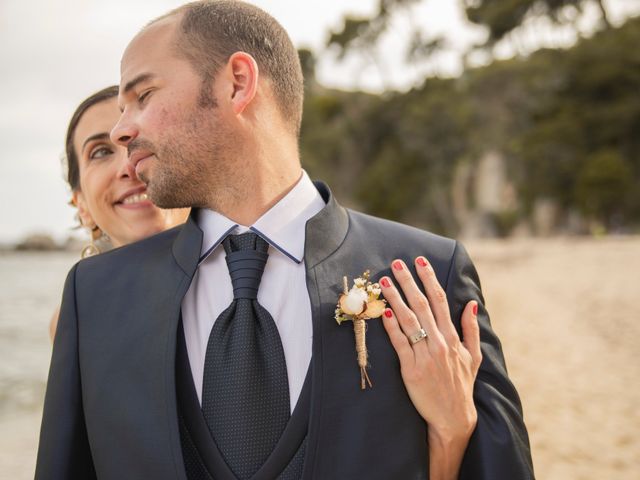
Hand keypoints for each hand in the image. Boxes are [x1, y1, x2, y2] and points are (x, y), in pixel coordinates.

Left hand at [379, 256, 481, 446]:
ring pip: (408, 321)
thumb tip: (472, 303)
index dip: (429, 278)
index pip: (439, 300)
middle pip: (421, 305)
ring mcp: (425, 356)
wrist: (453, 418)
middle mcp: (440, 343)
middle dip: (409, 281)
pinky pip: (400, 344)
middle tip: (397, 263)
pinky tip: (383, 313)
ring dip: (395, 298)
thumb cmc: (462, 386)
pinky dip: (392, 327)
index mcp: (453, 337)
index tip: (420, 261)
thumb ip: (471, 329)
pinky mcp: (411, 370)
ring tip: (385, 282)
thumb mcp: (473, 357)